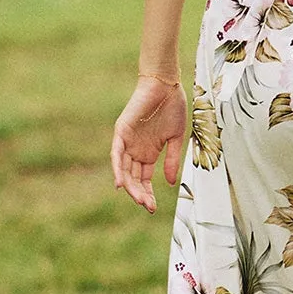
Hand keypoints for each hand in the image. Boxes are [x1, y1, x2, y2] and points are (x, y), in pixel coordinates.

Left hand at [111, 75, 187, 212]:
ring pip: (124, 170)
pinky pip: (116, 154)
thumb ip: (172, 160)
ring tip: (139, 199)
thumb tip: (169, 182)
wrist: (166, 86)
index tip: (153, 207)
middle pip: (133, 178)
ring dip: (130, 186)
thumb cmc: (172, 108)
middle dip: (140, 193)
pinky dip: (117, 168)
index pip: (144, 179)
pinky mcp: (121, 132)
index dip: (148, 193)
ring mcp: (127, 142)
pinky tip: (120, 183)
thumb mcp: (176, 139)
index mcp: (149, 152)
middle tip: (147, 206)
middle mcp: (136, 150)